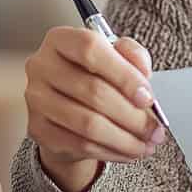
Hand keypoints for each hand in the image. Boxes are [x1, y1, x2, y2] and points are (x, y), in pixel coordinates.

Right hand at [24, 27, 164, 191]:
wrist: (68, 107)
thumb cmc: (94, 75)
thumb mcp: (116, 56)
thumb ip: (132, 54)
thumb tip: (143, 72)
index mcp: (61, 39)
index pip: (90, 49)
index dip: (123, 74)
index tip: (147, 97)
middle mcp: (41, 66)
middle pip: (92, 91)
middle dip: (132, 115)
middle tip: (155, 129)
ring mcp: (36, 99)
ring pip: (88, 123)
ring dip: (125, 138)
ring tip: (147, 143)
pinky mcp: (38, 129)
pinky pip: (80, 145)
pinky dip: (111, 151)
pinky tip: (128, 151)